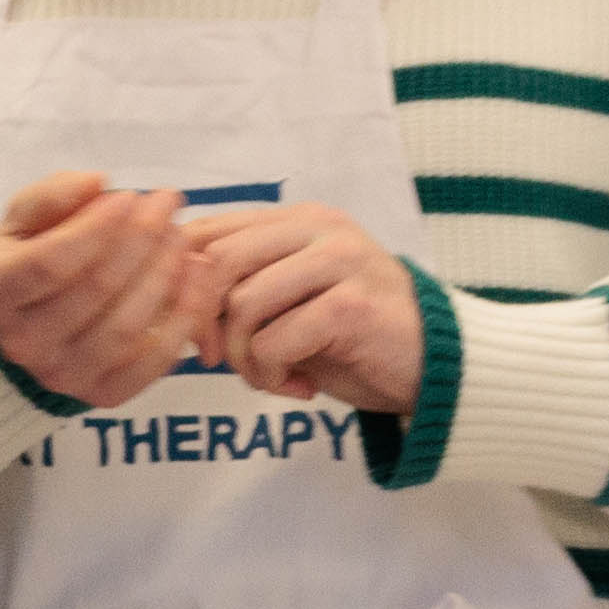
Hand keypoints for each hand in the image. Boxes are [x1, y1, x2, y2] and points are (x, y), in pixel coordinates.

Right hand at [0, 167, 207, 408]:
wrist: (27, 331)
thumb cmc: (29, 263)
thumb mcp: (22, 222)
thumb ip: (51, 195)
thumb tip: (97, 183)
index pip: (49, 263)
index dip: (97, 228)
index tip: (129, 196)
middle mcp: (23, 344)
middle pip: (95, 290)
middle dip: (141, 239)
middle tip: (166, 205)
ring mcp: (63, 376)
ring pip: (126, 326)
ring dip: (166, 274)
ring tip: (182, 236)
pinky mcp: (102, 396)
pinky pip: (154, 362)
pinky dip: (185, 317)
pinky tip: (197, 276)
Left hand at [178, 199, 426, 411]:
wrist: (438, 368)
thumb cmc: (353, 340)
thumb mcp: (289, 303)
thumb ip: (240, 288)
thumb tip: (170, 295)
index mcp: (297, 220)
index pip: (208, 230)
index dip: (182, 284)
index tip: (196, 334)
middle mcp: (319, 228)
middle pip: (217, 262)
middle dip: (206, 323)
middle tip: (220, 362)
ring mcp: (339, 262)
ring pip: (243, 304)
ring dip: (243, 358)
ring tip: (271, 377)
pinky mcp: (352, 305)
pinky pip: (275, 341)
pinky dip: (272, 375)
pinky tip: (299, 388)